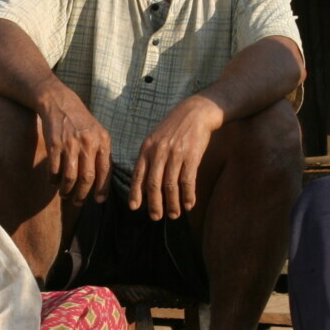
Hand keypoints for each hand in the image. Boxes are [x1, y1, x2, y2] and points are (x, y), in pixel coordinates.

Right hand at [38, 95, 111, 204]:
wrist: (60, 103)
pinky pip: (55, 170)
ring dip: (67, 190)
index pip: (105, 170)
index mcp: (102, 141)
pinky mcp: (54, 145)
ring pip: (70, 177)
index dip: (102, 188)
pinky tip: (54, 182)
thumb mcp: (97, 133)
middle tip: (78, 202)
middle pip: (87, 178)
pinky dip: (54, 180)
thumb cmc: (80, 122)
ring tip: (65, 195)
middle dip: (83, 194)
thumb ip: (102, 153)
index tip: (100, 200)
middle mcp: (88, 143)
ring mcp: (70, 144)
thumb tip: (102, 182)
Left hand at [130, 96, 221, 219]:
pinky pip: (188, 181)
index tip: (134, 208)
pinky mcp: (191, 156)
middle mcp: (159, 152)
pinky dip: (188, 195)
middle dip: (154, 204)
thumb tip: (142, 186)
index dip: (135, 193)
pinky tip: (189, 205)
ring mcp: (175, 154)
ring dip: (172, 203)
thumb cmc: (173, 129)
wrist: (195, 112)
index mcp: (147, 148)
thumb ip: (148, 160)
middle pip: (153, 184)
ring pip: (171, 186)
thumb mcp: (155, 140)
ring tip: (174, 215)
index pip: (138, 175)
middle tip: (156, 217)